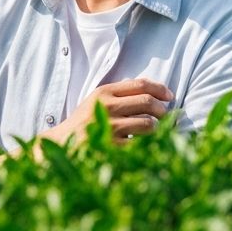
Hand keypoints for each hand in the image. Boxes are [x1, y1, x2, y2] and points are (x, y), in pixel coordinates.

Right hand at [44, 78, 174, 145]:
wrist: (61, 144)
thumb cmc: (84, 122)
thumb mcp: (97, 101)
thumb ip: (120, 94)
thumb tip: (153, 92)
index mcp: (105, 92)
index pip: (140, 84)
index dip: (160, 88)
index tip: (170, 96)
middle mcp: (107, 106)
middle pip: (147, 102)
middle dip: (162, 110)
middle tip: (167, 116)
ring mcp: (109, 127)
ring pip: (147, 124)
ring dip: (158, 129)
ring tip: (158, 132)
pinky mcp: (111, 147)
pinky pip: (140, 144)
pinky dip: (148, 145)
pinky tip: (149, 147)